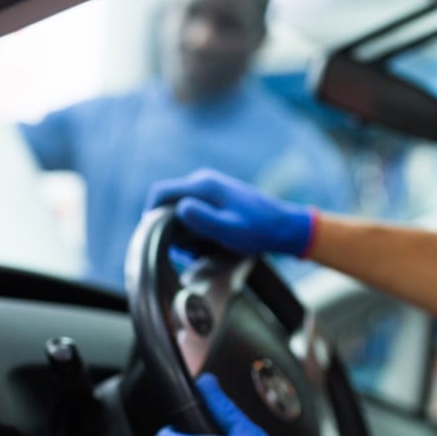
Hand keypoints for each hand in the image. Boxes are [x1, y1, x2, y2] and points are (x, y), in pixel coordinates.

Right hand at [146, 168, 317, 256]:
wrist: (286, 227)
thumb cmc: (259, 230)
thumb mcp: (229, 229)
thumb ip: (203, 219)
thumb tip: (178, 209)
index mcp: (203, 185)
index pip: (161, 193)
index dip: (150, 216)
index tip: (152, 239)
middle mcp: (203, 183)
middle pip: (170, 205)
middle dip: (172, 230)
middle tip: (187, 252)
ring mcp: (210, 191)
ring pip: (182, 213)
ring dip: (185, 234)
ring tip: (204, 251)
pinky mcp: (217, 201)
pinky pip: (195, 215)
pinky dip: (197, 232)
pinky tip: (211, 246)